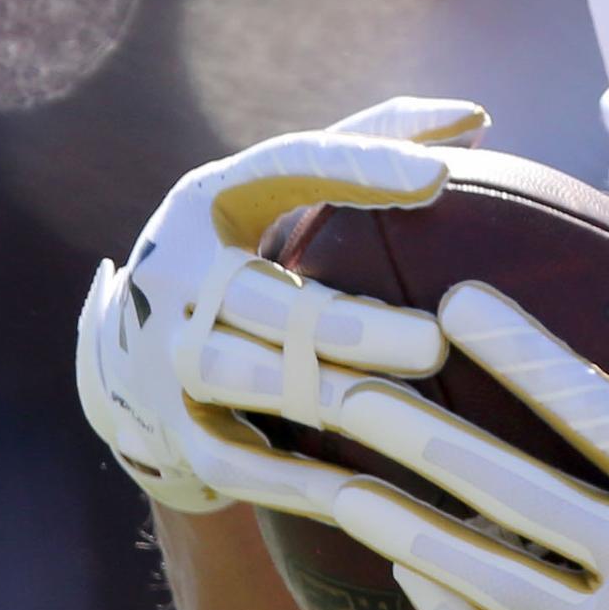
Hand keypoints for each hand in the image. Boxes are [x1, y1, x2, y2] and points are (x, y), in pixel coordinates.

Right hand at [74, 96, 481, 516]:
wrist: (129, 351)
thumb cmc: (245, 252)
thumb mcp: (281, 189)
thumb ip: (372, 147)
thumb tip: (479, 118)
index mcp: (210, 200)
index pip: (287, 165)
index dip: (361, 166)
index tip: (442, 179)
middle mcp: (175, 274)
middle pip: (265, 301)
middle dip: (350, 325)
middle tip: (437, 342)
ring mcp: (164, 357)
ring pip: (244, 380)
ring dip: (326, 398)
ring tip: (415, 413)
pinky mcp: (172, 430)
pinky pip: (237, 463)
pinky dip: (298, 480)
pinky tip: (372, 492)